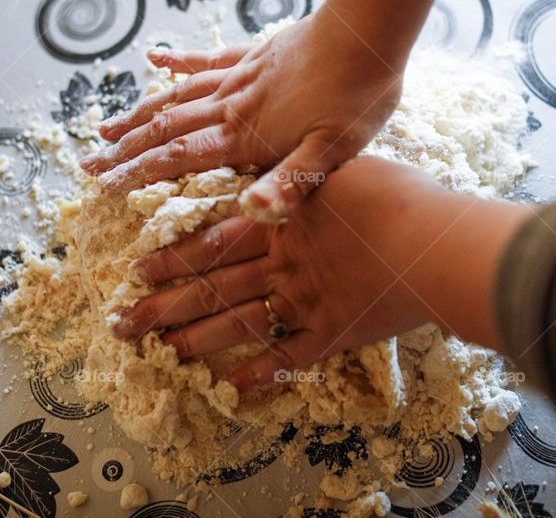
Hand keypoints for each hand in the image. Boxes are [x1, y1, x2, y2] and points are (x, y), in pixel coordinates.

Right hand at [79, 9, 403, 220]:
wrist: (368, 33)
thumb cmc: (357, 98)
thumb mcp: (333, 152)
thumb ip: (291, 183)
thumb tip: (253, 213)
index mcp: (246, 136)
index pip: (178, 159)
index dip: (138, 173)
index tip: (104, 186)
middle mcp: (232, 106)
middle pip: (166, 128)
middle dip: (125, 149)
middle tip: (89, 164)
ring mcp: (239, 77)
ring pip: (176, 95)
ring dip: (139, 113)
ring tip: (106, 125)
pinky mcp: (254, 55)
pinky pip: (206, 59)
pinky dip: (177, 59)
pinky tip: (154, 55)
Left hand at [112, 157, 456, 391]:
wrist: (433, 242)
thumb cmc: (396, 194)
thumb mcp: (342, 168)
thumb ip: (304, 179)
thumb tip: (280, 181)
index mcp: (280, 222)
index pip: (211, 242)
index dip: (172, 257)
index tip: (137, 271)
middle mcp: (281, 264)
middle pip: (210, 287)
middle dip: (163, 305)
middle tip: (122, 323)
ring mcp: (303, 301)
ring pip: (237, 323)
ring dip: (194, 340)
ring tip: (159, 353)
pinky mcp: (331, 332)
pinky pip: (288, 358)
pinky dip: (260, 373)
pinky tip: (231, 386)